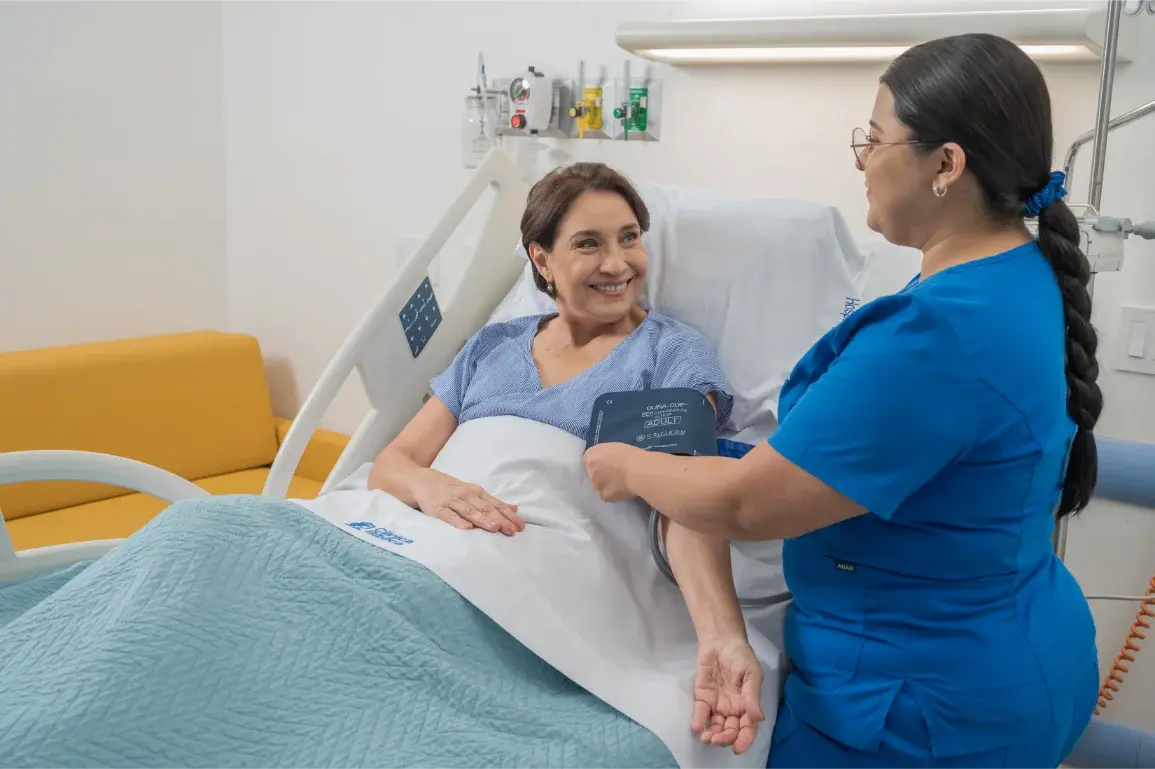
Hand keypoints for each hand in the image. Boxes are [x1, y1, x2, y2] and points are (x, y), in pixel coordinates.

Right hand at [413, 472, 524, 534]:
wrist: (421, 481)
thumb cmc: (451, 488)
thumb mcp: (472, 491)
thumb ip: (491, 501)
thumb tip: (514, 508)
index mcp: (476, 492)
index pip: (496, 505)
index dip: (509, 515)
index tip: (521, 525)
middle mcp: (466, 495)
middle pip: (486, 509)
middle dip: (500, 520)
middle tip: (512, 530)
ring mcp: (452, 501)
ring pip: (470, 511)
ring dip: (483, 519)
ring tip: (494, 527)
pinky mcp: (438, 509)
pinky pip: (449, 516)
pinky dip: (458, 521)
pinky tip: (467, 528)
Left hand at [583, 443, 642, 501]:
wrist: (637, 470)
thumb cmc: (629, 455)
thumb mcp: (613, 448)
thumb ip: (604, 456)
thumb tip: (605, 463)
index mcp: (590, 456)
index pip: (589, 461)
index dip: (599, 463)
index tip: (608, 465)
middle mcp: (589, 471)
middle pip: (592, 474)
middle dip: (600, 475)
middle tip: (614, 475)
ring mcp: (595, 485)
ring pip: (599, 486)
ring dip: (606, 486)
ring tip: (620, 484)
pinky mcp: (603, 496)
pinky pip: (607, 495)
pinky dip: (613, 494)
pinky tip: (623, 490)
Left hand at [692, 636, 764, 753]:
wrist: (721, 640)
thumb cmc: (741, 656)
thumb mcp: (752, 673)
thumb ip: (753, 696)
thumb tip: (759, 718)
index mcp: (748, 705)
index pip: (748, 728)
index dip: (744, 740)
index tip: (737, 748)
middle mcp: (732, 709)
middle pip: (730, 730)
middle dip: (725, 739)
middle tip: (717, 740)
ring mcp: (717, 704)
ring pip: (715, 726)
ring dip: (712, 734)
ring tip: (707, 738)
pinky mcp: (702, 697)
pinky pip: (701, 713)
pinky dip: (699, 722)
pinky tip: (697, 727)